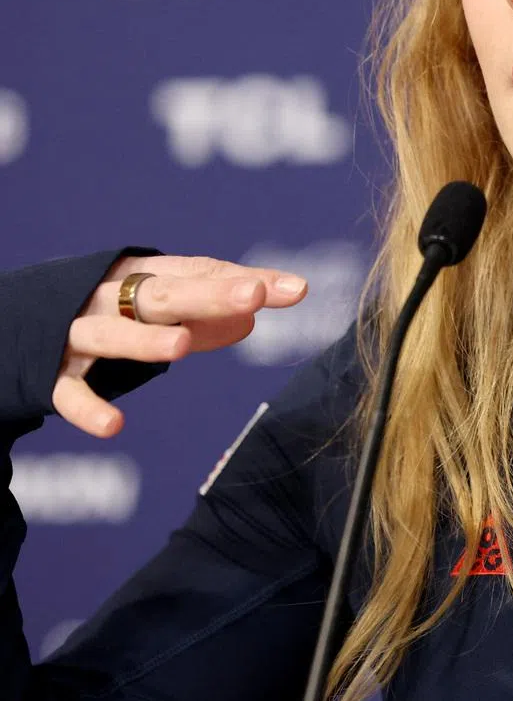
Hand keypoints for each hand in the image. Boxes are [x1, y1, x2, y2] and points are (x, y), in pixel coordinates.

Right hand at [56, 254, 307, 438]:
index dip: (246, 281)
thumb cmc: (105, 313)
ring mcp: (77, 333)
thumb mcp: (157, 309)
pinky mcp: (47, 374)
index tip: (296, 289)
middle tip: (255, 294)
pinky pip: (68, 392)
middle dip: (210, 293)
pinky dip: (88, 409)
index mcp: (144, 277)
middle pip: (165, 293)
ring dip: (144, 339)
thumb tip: (252, 324)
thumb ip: (204, 319)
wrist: (7, 325)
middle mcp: (111, 298)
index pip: (203, 273)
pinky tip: (114, 427)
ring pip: (112, 335)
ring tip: (181, 346)